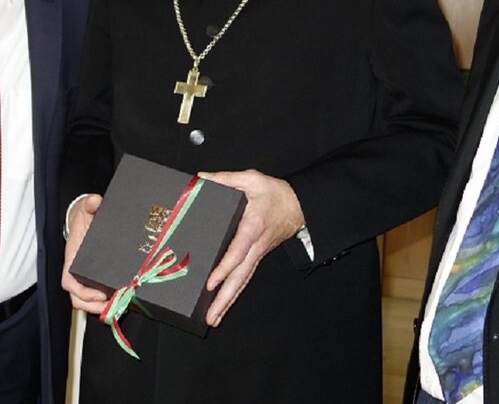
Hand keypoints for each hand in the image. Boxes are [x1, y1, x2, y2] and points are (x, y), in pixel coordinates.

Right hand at [61, 193, 109, 314]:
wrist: (87, 218)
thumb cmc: (85, 216)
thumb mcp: (87, 208)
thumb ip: (90, 204)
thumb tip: (95, 201)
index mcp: (72, 258)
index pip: (69, 282)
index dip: (82, 292)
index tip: (99, 294)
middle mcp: (76, 271)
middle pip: (78, 298)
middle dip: (93, 306)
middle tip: (112, 306)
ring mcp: (84, 277)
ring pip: (86, 301)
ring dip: (100, 308)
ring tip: (119, 307)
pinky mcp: (95, 277)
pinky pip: (96, 295)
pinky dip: (106, 302)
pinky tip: (122, 301)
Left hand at [199, 169, 304, 326]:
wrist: (298, 205)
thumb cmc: (274, 193)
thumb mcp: (251, 179)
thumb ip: (226, 179)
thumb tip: (200, 179)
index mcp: (252, 227)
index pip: (237, 252)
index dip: (224, 268)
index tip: (211, 282)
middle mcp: (255, 246)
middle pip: (239, 277)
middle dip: (224, 298)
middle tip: (210, 317)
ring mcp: (257, 255)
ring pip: (242, 282)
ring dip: (228, 302)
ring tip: (213, 319)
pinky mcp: (256, 257)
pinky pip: (245, 278)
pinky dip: (234, 294)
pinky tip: (224, 306)